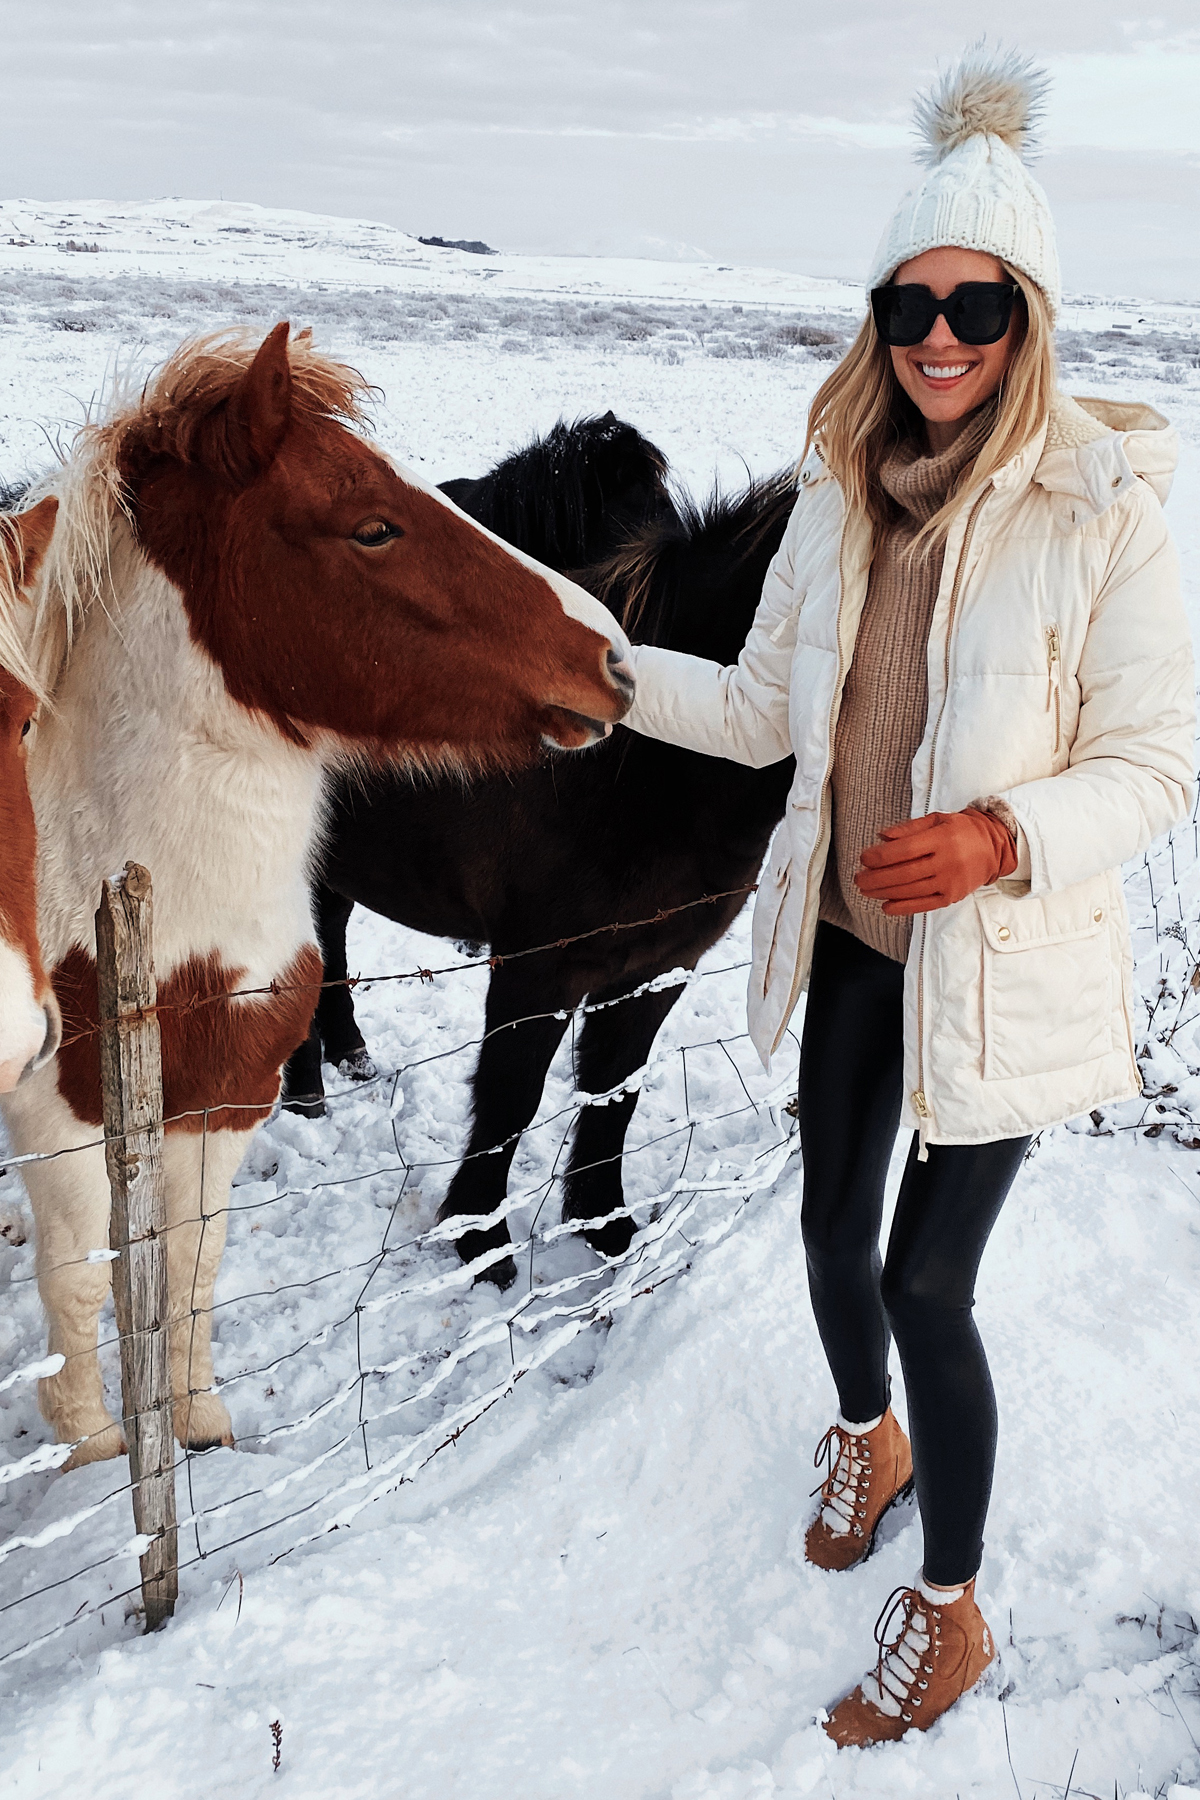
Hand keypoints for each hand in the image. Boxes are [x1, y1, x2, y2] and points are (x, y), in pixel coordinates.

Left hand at [854, 808, 1017, 915]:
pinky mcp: (952, 897)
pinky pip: (924, 905)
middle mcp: (947, 861)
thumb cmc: (961, 830)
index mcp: (941, 838)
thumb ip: (908, 828)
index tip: (864, 858)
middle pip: (904, 873)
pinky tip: (886, 906)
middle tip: (858, 878)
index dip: (880, 856)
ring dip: (884, 892)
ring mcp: (950, 882)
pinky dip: (903, 907)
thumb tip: (881, 836)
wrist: (995, 846)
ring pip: (911, 890)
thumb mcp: (936, 820)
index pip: (904, 850)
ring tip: (866, 890)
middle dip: (876, 878)